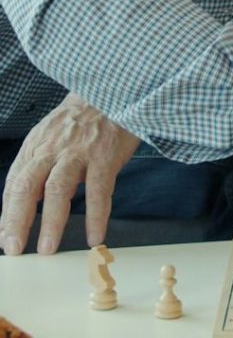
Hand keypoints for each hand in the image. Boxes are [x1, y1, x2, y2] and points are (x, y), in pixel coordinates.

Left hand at [0, 93, 138, 254]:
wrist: (112, 93)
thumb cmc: (82, 120)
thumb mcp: (51, 136)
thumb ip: (37, 166)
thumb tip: (25, 202)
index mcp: (36, 146)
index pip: (15, 184)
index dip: (8, 214)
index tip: (5, 239)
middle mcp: (53, 148)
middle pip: (28, 186)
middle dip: (18, 220)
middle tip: (14, 248)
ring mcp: (79, 152)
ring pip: (58, 189)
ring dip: (52, 221)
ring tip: (47, 248)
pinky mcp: (105, 155)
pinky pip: (99, 189)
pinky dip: (96, 215)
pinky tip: (95, 235)